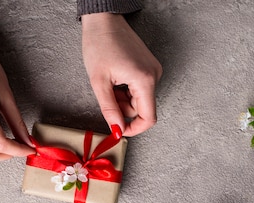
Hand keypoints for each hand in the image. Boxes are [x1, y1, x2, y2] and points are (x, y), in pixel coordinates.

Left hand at [82, 13, 161, 136]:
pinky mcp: (149, 68)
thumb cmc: (99, 45)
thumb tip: (118, 130)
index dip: (134, 129)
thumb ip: (110, 109)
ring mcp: (153, 71)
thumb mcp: (99, 82)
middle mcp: (154, 76)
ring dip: (123, 98)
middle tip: (107, 92)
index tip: (119, 129)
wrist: (103, 21)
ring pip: (139, 99)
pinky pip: (139, 89)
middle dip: (122, 108)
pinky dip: (126, 89)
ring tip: (110, 81)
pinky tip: (116, 76)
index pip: (148, 118)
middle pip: (141, 108)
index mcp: (144, 80)